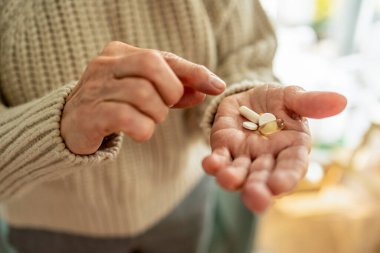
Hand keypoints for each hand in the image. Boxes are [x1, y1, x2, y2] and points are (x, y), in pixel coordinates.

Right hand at [61, 41, 225, 154]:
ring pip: (143, 94)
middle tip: (164, 106)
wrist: (71, 125)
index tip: (218, 86)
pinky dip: (143, 128)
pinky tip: (139, 132)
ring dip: (155, 114)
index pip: (164, 57)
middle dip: (170, 91)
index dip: (194, 72)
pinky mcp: (90, 114)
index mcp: (119, 52)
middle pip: (153, 66)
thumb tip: (208, 88)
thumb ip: (174, 87)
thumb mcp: (144, 90)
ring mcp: (95, 88)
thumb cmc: (113, 104)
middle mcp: (105, 64)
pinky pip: (128, 118)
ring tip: (148, 120)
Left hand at [202, 84, 346, 212]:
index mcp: (290, 150)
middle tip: (255, 199)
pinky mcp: (223, 149)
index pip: (291, 167)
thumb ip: (311, 103)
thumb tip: (342, 101)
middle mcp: (267, 160)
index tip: (279, 185)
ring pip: (239, 173)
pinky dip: (214, 164)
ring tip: (227, 179)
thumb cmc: (277, 101)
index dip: (286, 177)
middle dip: (259, 189)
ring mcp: (244, 157)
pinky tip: (209, 164)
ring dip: (233, 178)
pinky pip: (218, 160)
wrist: (250, 96)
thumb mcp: (293, 97)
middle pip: (263, 178)